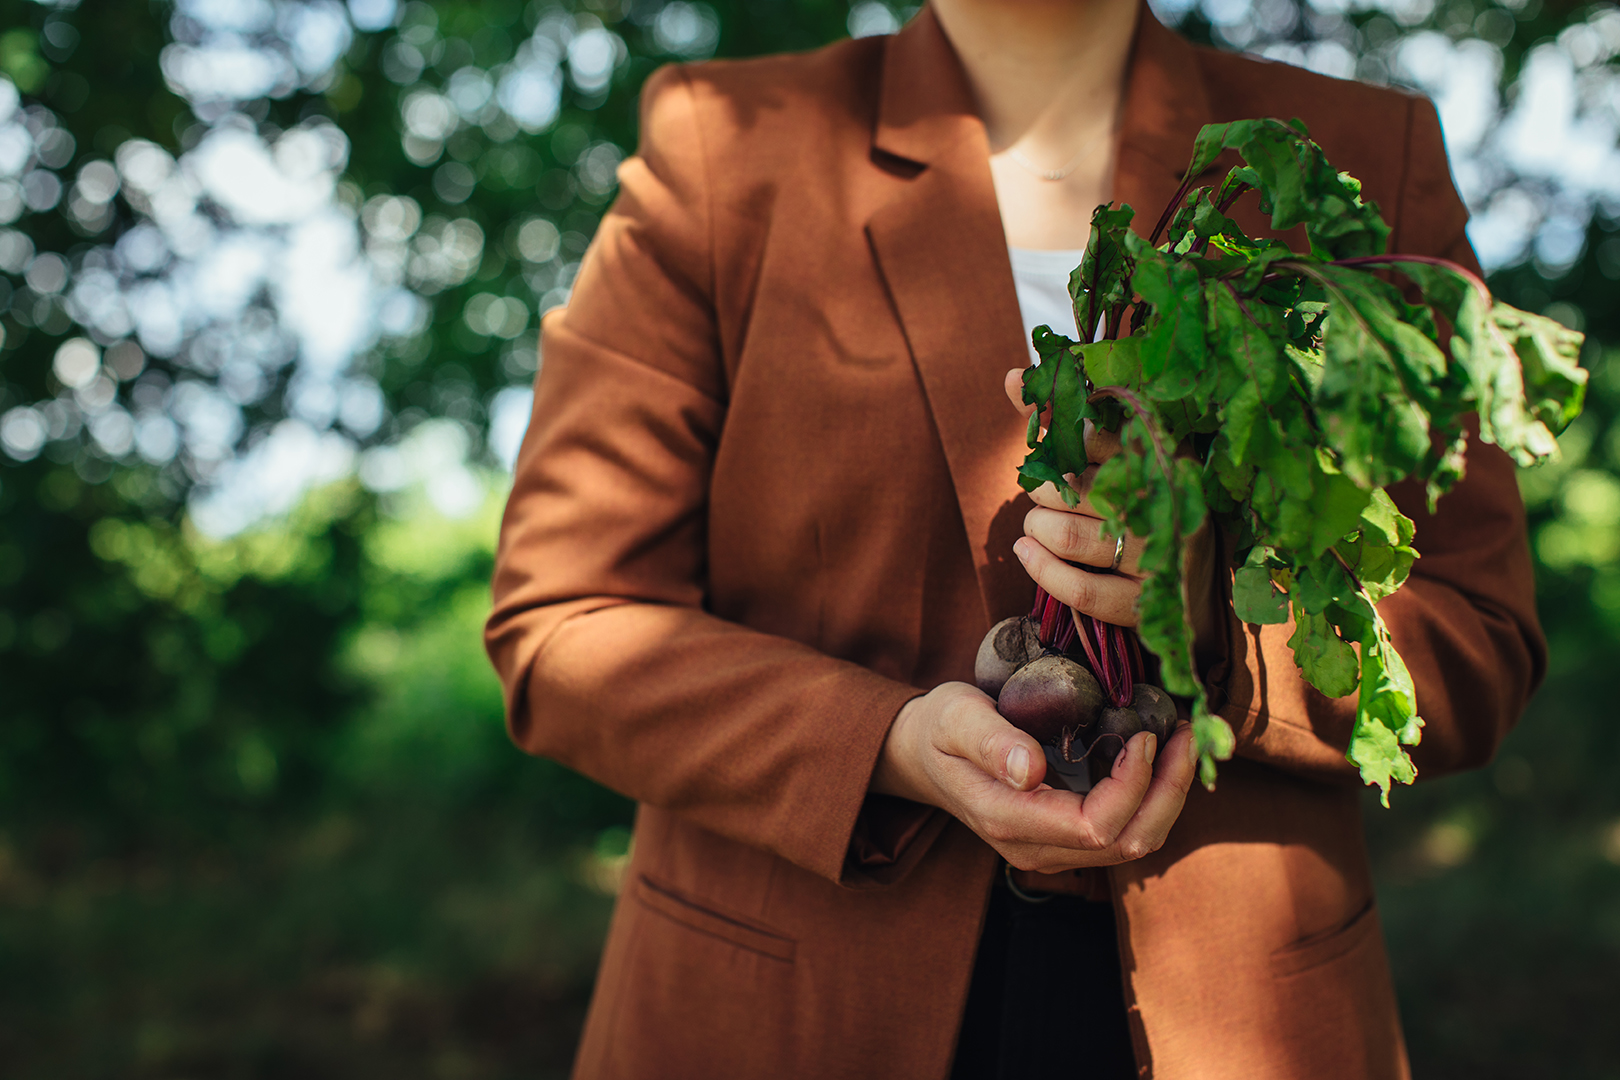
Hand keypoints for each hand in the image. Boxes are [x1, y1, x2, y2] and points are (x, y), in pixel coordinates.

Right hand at [872, 682, 1198, 871]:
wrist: (923, 754)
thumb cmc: (940, 728)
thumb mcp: (956, 718)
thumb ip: (990, 742)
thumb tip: (1030, 770)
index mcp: (1009, 820)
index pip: (1095, 827)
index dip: (1132, 787)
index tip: (1143, 734)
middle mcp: (1036, 849)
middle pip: (1128, 843)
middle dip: (1168, 792)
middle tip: (1185, 734)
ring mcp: (1052, 850)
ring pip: (1135, 844)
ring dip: (1168, 797)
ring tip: (1182, 742)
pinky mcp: (1065, 838)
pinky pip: (1125, 831)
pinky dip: (1153, 799)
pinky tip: (1160, 757)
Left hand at [1003, 369, 1221, 650]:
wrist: (1196, 593)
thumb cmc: (1146, 509)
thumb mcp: (1120, 458)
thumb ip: (1065, 417)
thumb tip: (1011, 375)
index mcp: (1162, 456)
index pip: (1094, 434)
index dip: (1056, 439)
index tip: (1045, 450)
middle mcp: (1165, 503)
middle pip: (1071, 486)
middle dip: (1040, 490)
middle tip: (1043, 496)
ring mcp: (1158, 555)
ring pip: (1066, 535)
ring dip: (1035, 528)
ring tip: (1036, 526)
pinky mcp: (1145, 602)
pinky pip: (1080, 588)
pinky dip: (1041, 569)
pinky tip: (1026, 552)